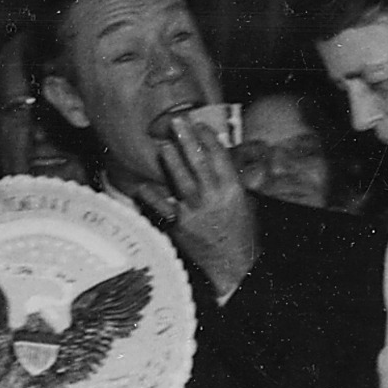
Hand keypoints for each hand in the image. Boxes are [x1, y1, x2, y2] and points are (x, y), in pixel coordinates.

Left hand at [142, 116, 259, 297]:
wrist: (233, 266)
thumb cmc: (241, 231)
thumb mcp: (245, 202)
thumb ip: (231, 180)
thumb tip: (219, 156)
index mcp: (233, 191)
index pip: (220, 158)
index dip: (209, 139)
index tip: (200, 125)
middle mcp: (214, 199)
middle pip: (199, 163)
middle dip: (188, 140)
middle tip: (177, 121)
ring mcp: (195, 212)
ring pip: (181, 181)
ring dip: (171, 161)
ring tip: (163, 144)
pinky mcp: (180, 226)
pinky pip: (163, 207)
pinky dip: (152, 196)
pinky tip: (142, 185)